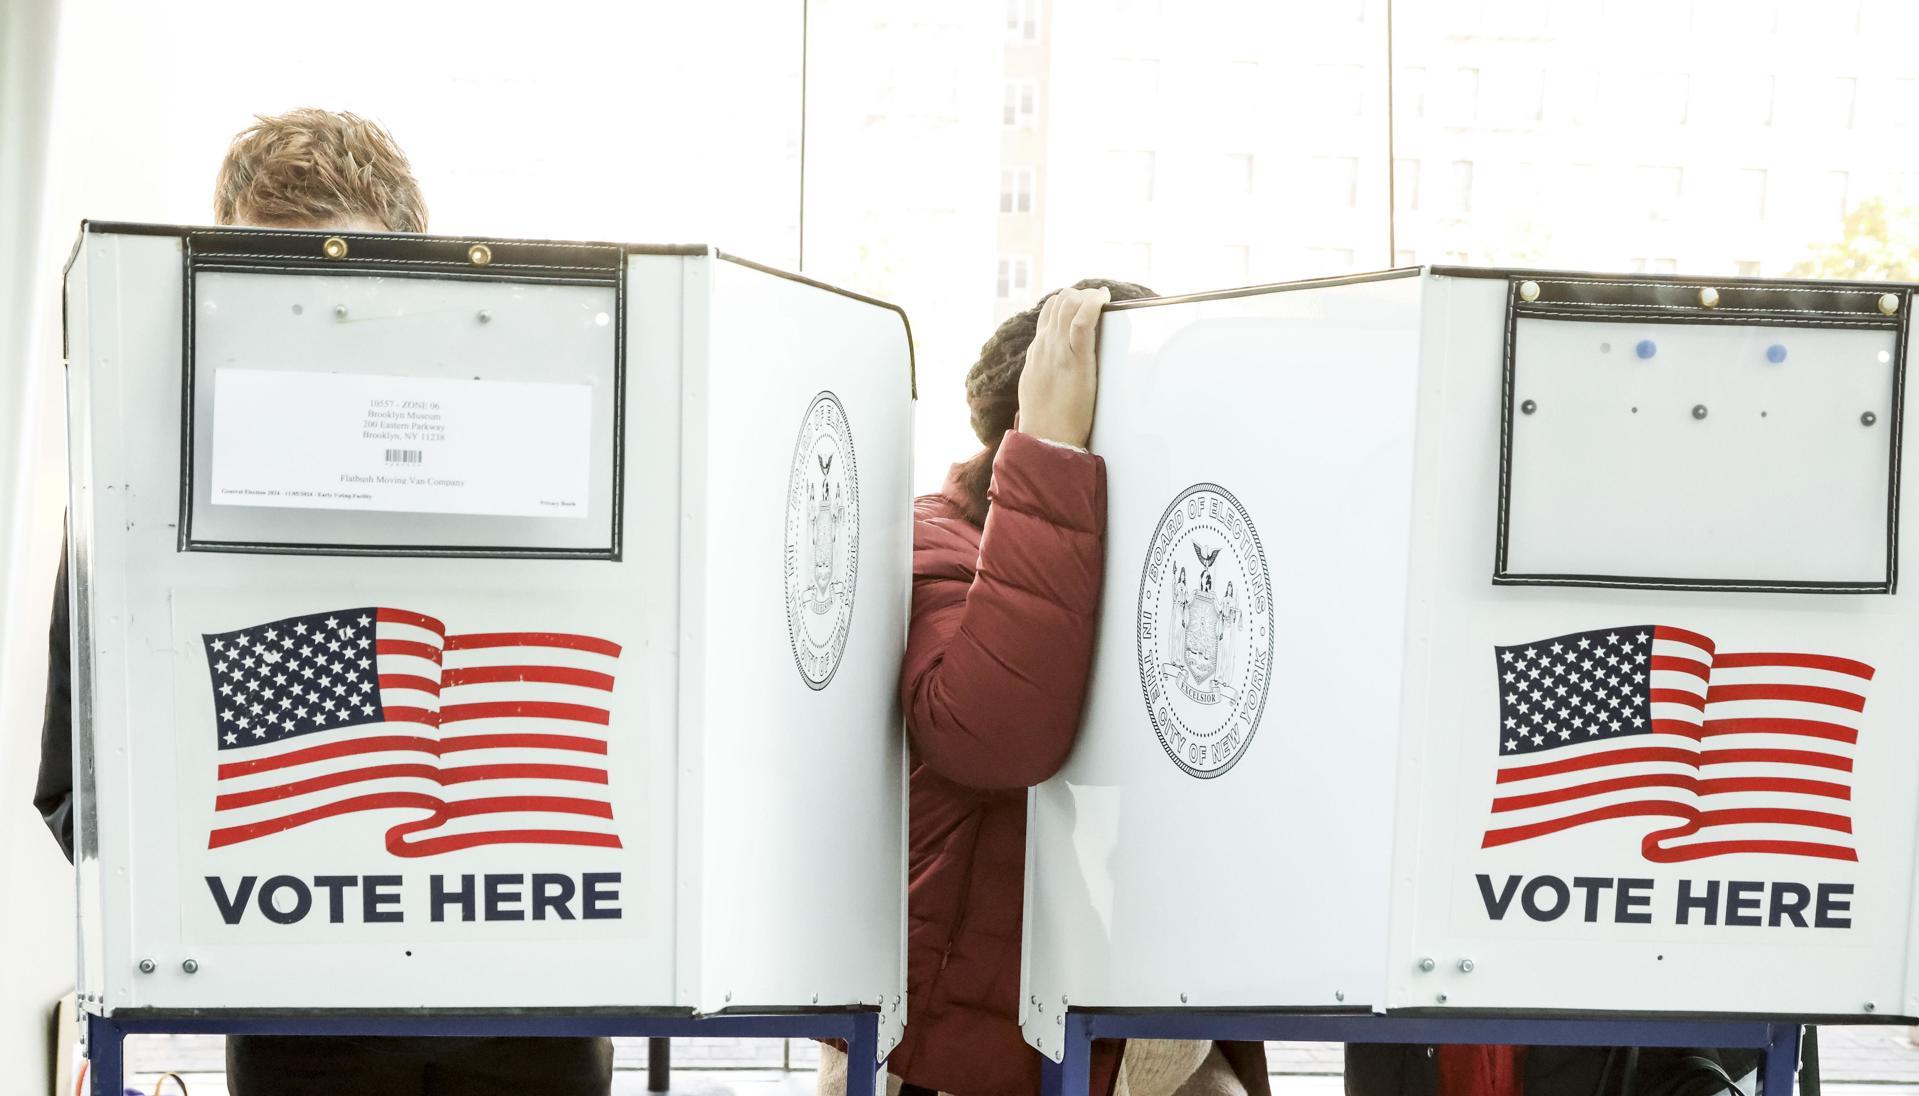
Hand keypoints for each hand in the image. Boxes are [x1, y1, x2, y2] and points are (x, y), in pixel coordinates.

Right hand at [1015, 286, 1109, 449]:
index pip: (1048, 314)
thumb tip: (1051, 369)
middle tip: (1098, 299)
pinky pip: (1082, 322)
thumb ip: (1043, 372)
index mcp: (1036, 352)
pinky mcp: (1075, 360)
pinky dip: (1093, 304)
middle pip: (1058, 303)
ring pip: (1068, 306)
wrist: (1045, 438)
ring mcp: (1058, 351)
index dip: (1067, 302)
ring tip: (1102, 298)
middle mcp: (1044, 346)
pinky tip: (1103, 298)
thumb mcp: (1036, 389)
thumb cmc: (1045, 422)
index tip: (1084, 303)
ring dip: (1088, 296)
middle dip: (1080, 295)